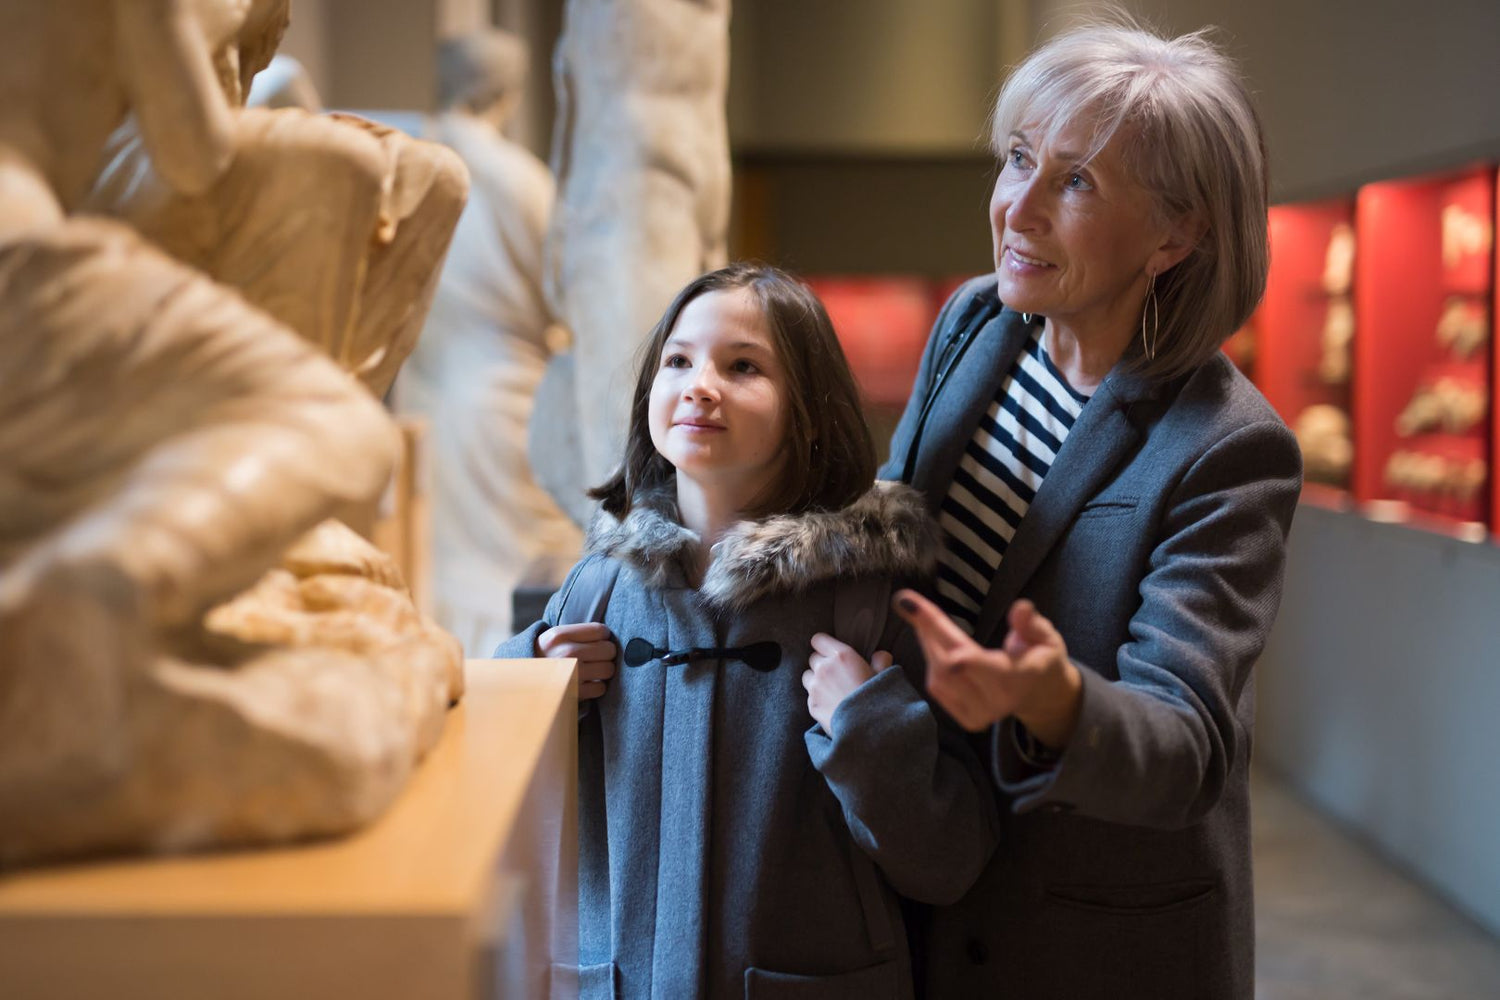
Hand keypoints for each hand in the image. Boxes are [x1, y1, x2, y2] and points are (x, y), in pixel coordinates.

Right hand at [538, 622, 617, 700]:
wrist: (523, 682)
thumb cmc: (546, 657)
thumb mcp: (555, 638)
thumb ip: (579, 634)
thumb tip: (610, 636)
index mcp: (560, 635)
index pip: (601, 630)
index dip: (603, 636)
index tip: (597, 641)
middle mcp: (566, 653)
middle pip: (609, 649)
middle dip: (606, 654)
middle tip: (596, 657)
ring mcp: (571, 673)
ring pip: (608, 669)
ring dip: (603, 671)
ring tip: (592, 670)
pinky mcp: (575, 692)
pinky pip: (601, 688)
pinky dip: (597, 687)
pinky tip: (587, 683)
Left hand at [802, 632, 893, 733]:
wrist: (867, 728)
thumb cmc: (878, 699)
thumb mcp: (884, 676)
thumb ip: (881, 661)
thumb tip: (880, 655)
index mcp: (841, 655)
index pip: (818, 640)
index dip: (823, 645)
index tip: (830, 652)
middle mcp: (824, 668)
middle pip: (813, 658)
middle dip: (822, 664)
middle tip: (836, 674)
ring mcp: (815, 687)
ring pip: (808, 676)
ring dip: (816, 680)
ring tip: (831, 690)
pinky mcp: (811, 704)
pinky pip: (809, 696)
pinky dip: (817, 698)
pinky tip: (831, 704)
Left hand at [892, 590, 1080, 743]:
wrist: (1040, 692)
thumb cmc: (1040, 655)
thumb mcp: (1046, 636)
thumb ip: (1031, 623)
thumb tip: (1020, 607)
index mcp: (1019, 678)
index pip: (972, 658)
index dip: (940, 631)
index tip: (914, 606)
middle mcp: (998, 701)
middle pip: (948, 664)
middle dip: (928, 630)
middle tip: (910, 602)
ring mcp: (981, 714)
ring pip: (939, 676)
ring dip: (927, 644)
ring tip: (926, 620)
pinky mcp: (968, 720)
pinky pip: (938, 688)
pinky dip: (932, 662)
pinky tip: (935, 644)